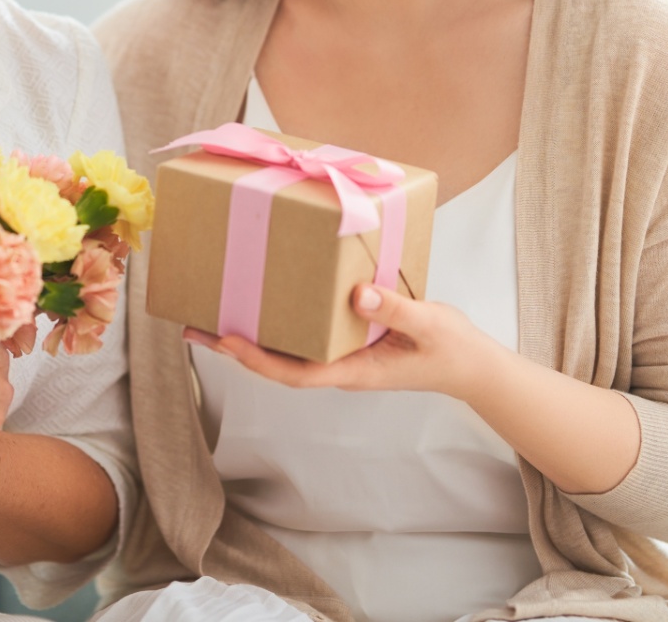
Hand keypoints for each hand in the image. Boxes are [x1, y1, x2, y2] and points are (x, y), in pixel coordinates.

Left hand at [185, 283, 509, 401]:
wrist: (472, 364)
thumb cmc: (453, 349)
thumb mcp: (429, 325)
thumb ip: (396, 310)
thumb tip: (356, 294)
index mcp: (353, 371)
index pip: (294, 373)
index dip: (257, 360)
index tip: (227, 341)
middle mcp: (340, 365)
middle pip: (277, 363)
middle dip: (236, 348)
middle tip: (194, 326)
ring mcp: (342, 354)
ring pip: (287, 349)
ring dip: (250, 334)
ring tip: (212, 312)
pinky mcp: (349, 338)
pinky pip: (306, 333)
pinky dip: (279, 320)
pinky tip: (263, 301)